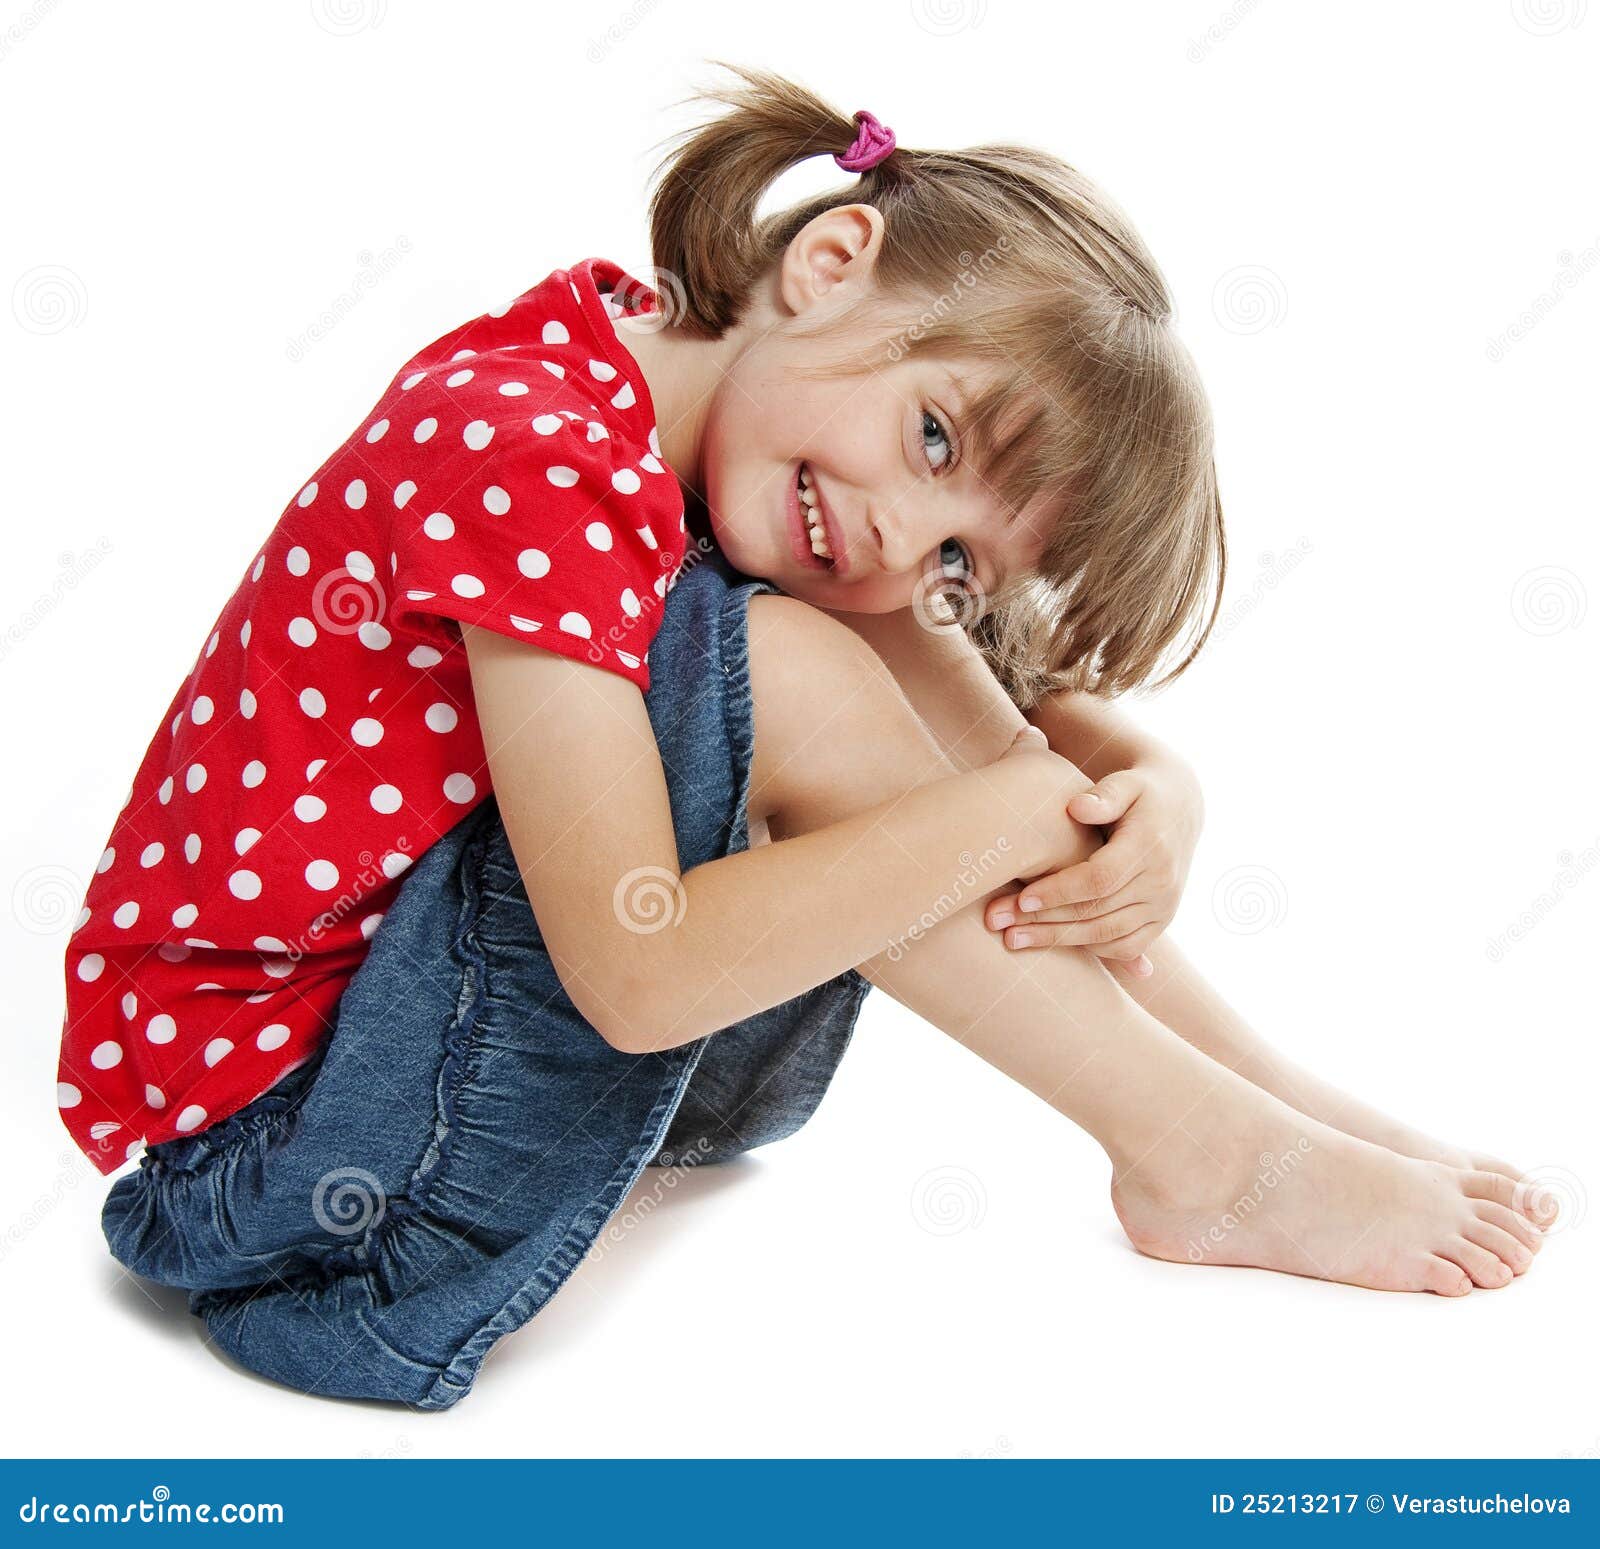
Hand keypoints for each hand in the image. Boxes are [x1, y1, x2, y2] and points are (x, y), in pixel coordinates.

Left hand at [984, 753, 1203, 976]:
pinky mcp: (1161, 921)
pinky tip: (1051, 942)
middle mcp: (1162, 881)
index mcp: (1150, 846)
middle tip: (1000, 923)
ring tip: (1014, 939)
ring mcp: (1164, 905)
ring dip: (1058, 941)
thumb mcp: (1127, 782)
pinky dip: (1087, 948)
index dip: (1059, 891)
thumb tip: (1076, 808)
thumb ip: (1104, 794)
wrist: (1179, 809)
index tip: (1021, 897)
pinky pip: (1124, 946)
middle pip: (1098, 912)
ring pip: (1107, 935)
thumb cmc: (1140, 792)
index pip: (1100, 878)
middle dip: (1046, 921)